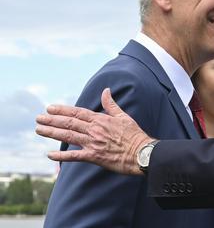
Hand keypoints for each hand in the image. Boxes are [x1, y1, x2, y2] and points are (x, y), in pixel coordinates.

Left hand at [35, 88, 152, 174]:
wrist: (142, 153)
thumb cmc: (134, 135)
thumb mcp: (124, 116)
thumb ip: (111, 104)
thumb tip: (106, 90)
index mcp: (101, 120)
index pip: (77, 112)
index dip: (62, 110)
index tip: (49, 108)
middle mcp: (95, 130)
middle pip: (69, 123)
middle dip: (52, 120)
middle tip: (38, 118)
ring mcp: (93, 143)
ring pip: (68, 136)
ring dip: (52, 133)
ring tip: (39, 130)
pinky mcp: (94, 157)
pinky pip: (75, 156)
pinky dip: (62, 156)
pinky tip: (50, 155)